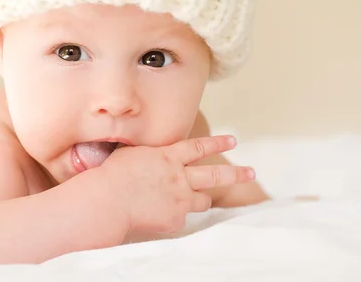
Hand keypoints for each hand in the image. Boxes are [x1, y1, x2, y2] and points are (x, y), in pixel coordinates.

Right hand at [100, 135, 254, 234]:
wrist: (108, 200)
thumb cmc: (113, 174)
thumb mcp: (133, 154)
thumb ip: (151, 155)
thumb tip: (153, 154)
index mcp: (169, 157)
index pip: (199, 147)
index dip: (217, 143)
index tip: (233, 140)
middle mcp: (179, 177)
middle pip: (215, 175)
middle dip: (236, 173)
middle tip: (251, 172)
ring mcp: (179, 199)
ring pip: (203, 200)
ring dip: (201, 198)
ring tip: (196, 199)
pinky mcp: (174, 220)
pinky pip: (179, 218)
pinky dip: (172, 216)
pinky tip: (155, 215)